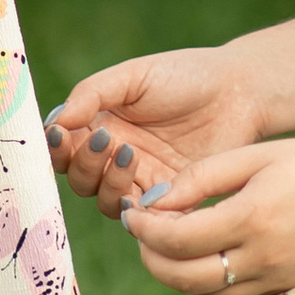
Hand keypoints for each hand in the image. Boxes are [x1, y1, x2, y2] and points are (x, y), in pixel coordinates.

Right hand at [46, 48, 267, 220]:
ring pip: (105, 201)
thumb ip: (92, 94)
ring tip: (130, 155)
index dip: (55, 147)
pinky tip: (145, 189)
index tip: (60, 134)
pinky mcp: (170, 201)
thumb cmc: (186, 75)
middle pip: (79, 180)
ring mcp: (142, 181)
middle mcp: (115, 158)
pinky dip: (136, 210)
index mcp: (100, 125)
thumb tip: (54, 122)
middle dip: (83, 163)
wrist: (240, 92)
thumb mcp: (134, 76)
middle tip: (105, 139)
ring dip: (108, 184)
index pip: (63, 148)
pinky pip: (143, 219)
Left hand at [123, 135, 294, 294]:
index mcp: (252, 218)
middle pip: (183, 278)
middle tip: (141, 232)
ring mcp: (276, 279)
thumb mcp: (260, 154)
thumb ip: (205, 176)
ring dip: (175, 275)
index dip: (144, 229)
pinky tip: (205, 254)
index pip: (177, 239)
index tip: (133, 212)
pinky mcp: (286, 288)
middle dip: (151, 258)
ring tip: (168, 243)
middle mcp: (263, 258)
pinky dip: (207, 283)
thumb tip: (157, 200)